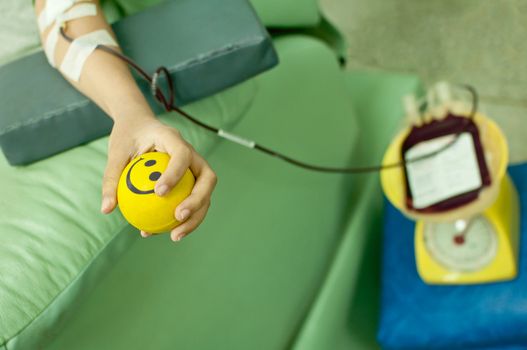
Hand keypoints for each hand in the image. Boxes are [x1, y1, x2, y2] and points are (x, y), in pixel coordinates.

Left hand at [100, 115, 216, 241]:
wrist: (139, 128)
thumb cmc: (127, 137)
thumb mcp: (115, 153)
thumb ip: (112, 178)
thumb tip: (107, 209)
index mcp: (173, 139)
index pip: (182, 154)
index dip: (175, 173)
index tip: (159, 193)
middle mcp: (192, 154)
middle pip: (207, 178)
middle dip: (197, 200)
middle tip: (178, 216)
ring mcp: (195, 169)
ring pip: (205, 195)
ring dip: (195, 217)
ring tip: (175, 236)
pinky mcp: (193, 181)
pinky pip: (192, 202)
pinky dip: (182, 219)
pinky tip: (162, 233)